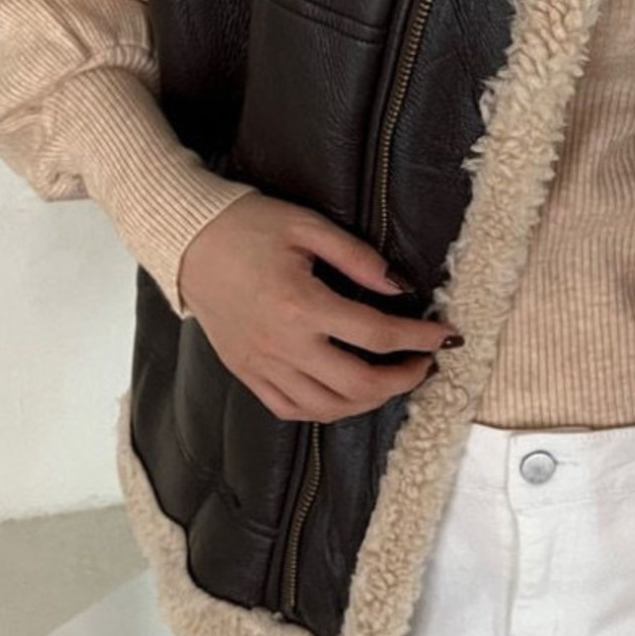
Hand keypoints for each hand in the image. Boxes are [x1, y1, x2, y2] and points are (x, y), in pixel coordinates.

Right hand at [178, 192, 462, 422]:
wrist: (187, 240)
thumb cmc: (249, 225)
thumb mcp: (309, 226)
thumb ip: (359, 258)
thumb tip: (401, 287)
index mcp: (301, 304)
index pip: (376, 334)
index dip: (419, 339)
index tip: (447, 336)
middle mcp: (282, 344)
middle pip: (357, 384)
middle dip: (402, 380)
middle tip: (424, 363)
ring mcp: (261, 365)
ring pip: (326, 407)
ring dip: (369, 400)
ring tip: (392, 379)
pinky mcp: (246, 373)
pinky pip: (291, 409)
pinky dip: (327, 410)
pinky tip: (346, 393)